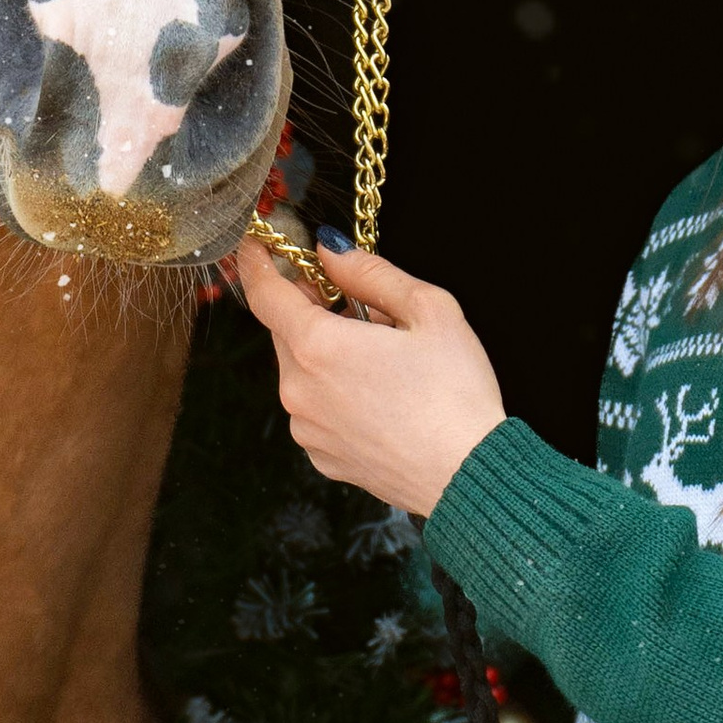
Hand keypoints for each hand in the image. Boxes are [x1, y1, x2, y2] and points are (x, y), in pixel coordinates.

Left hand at [235, 235, 505, 518]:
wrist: (467, 476)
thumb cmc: (455, 394)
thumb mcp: (428, 310)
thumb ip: (371, 273)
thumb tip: (330, 252)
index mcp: (317, 346)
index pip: (265, 293)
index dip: (257, 262)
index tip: (255, 246)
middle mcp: (299, 390)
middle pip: (286, 332)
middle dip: (312, 310)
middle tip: (359, 306)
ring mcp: (307, 429)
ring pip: (303, 372)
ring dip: (328, 355)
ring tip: (384, 361)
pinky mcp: (322, 457)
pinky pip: (317, 410)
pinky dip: (336, 395)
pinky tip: (381, 399)